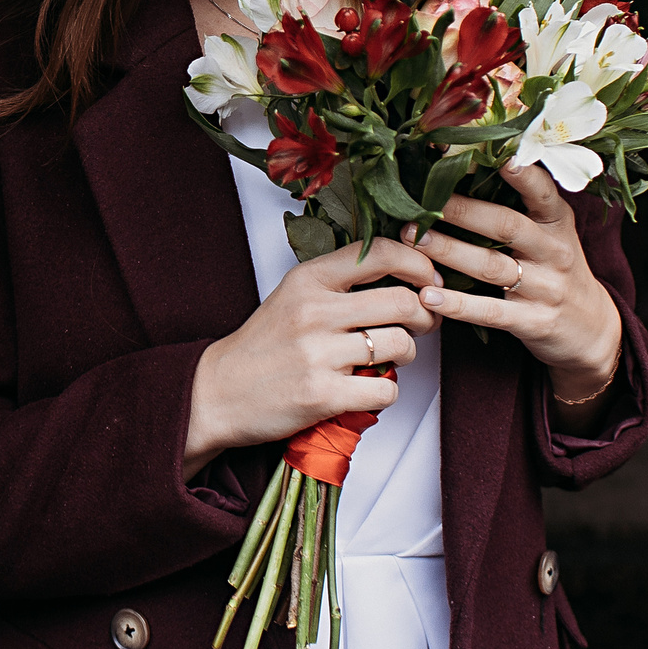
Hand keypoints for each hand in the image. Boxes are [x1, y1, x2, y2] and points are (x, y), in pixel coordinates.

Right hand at [183, 238, 436, 477]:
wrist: (217, 392)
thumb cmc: (263, 345)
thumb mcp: (293, 296)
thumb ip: (340, 283)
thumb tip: (406, 278)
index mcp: (308, 279)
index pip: (381, 253)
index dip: (419, 264)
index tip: (429, 279)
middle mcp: (314, 311)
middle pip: (402, 301)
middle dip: (425, 315)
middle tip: (424, 324)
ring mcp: (318, 354)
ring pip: (401, 345)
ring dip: (408, 354)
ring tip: (391, 358)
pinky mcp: (323, 395)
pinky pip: (387, 389)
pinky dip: (387, 391)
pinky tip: (369, 389)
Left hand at [400, 160, 622, 422]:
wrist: (591, 328)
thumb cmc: (556, 266)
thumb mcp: (552, 231)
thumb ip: (520, 203)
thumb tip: (466, 163)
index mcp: (557, 221)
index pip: (542, 191)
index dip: (520, 173)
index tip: (496, 154)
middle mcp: (554, 251)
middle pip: (506, 226)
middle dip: (462, 211)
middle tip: (421, 203)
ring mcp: (545, 287)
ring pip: (491, 266)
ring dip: (448, 251)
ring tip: (414, 239)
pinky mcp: (533, 321)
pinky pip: (490, 311)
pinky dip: (457, 304)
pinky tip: (428, 296)